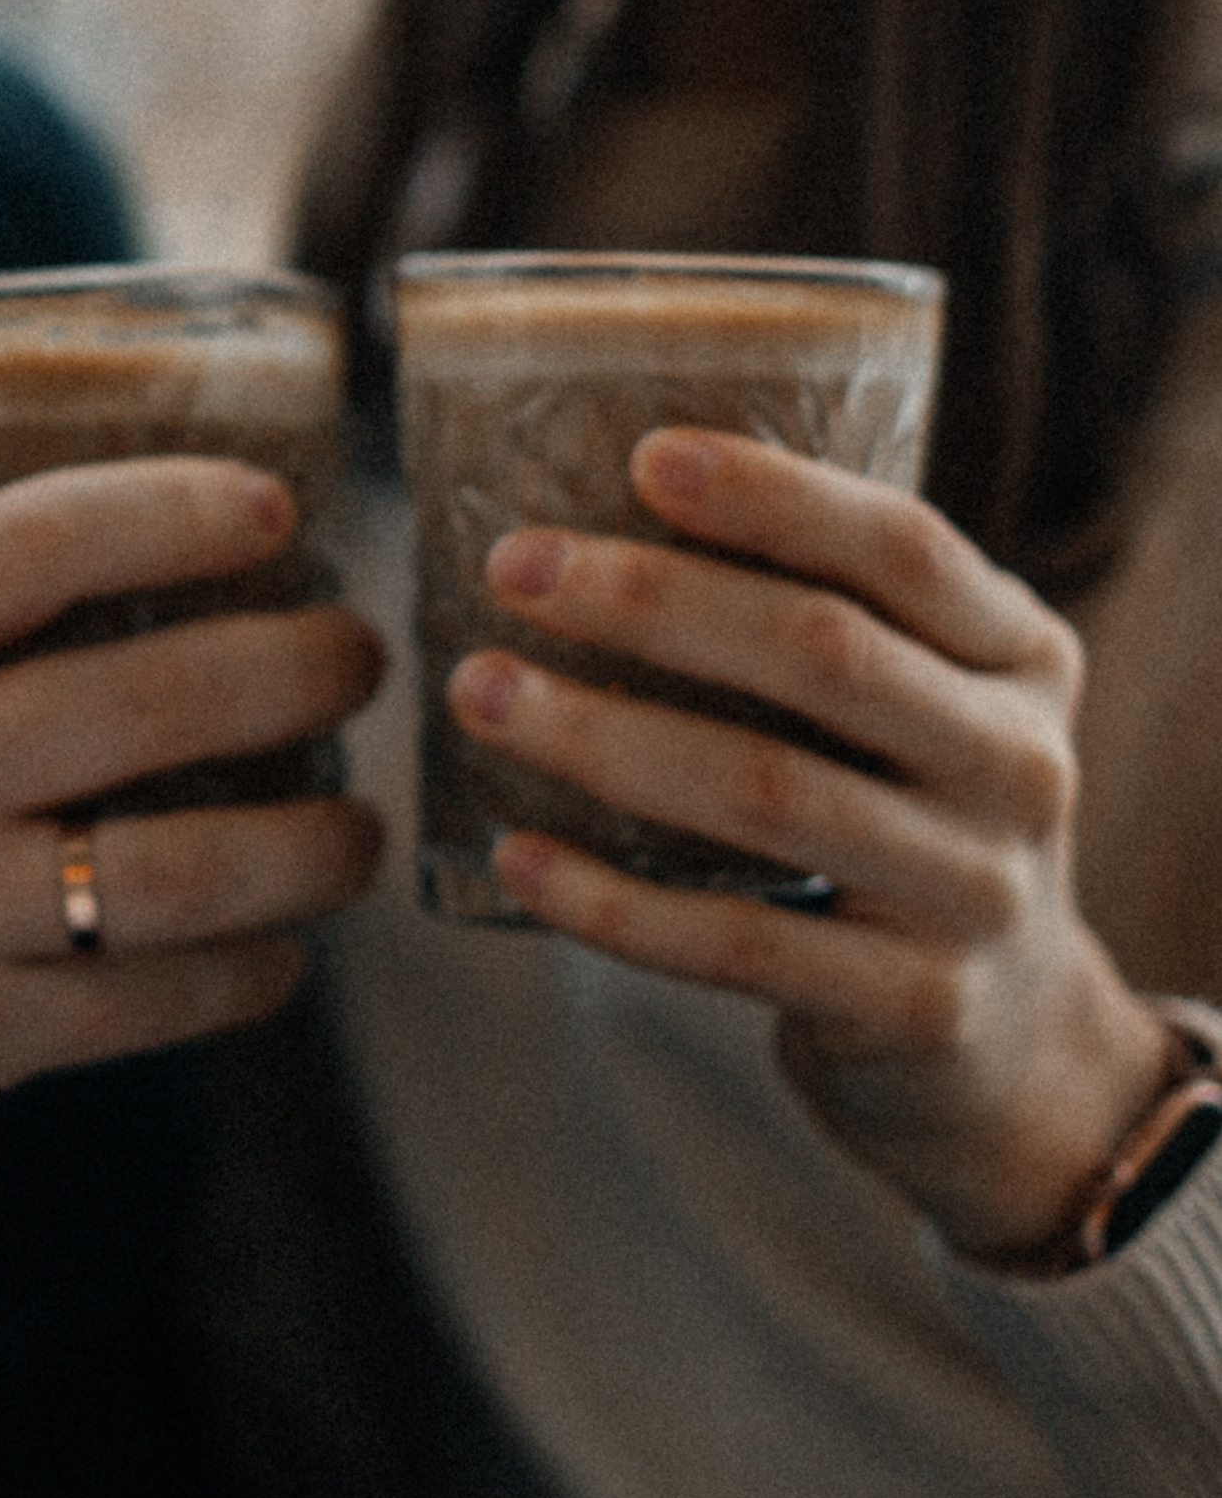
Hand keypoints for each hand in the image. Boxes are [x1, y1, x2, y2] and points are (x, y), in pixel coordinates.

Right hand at [0, 458, 382, 1214]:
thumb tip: (136, 558)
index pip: (32, 541)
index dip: (173, 509)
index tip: (275, 506)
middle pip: (151, 698)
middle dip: (296, 670)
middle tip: (359, 658)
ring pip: (184, 868)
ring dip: (310, 844)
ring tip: (355, 827)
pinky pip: (149, 1003)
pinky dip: (242, 976)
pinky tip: (279, 956)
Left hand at [448, 429, 1172, 1260]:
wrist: (1011, 1040)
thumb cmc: (908, 816)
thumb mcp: (920, 705)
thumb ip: (826, 617)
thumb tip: (589, 510)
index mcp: (1019, 654)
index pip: (903, 548)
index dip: (775, 497)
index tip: (641, 457)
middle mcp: (1018, 763)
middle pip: (822, 654)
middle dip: (652, 602)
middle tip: (511, 567)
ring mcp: (976, 892)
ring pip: (766, 791)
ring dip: (603, 736)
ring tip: (478, 692)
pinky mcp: (916, 1004)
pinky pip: (737, 942)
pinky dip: (612, 900)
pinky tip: (515, 852)